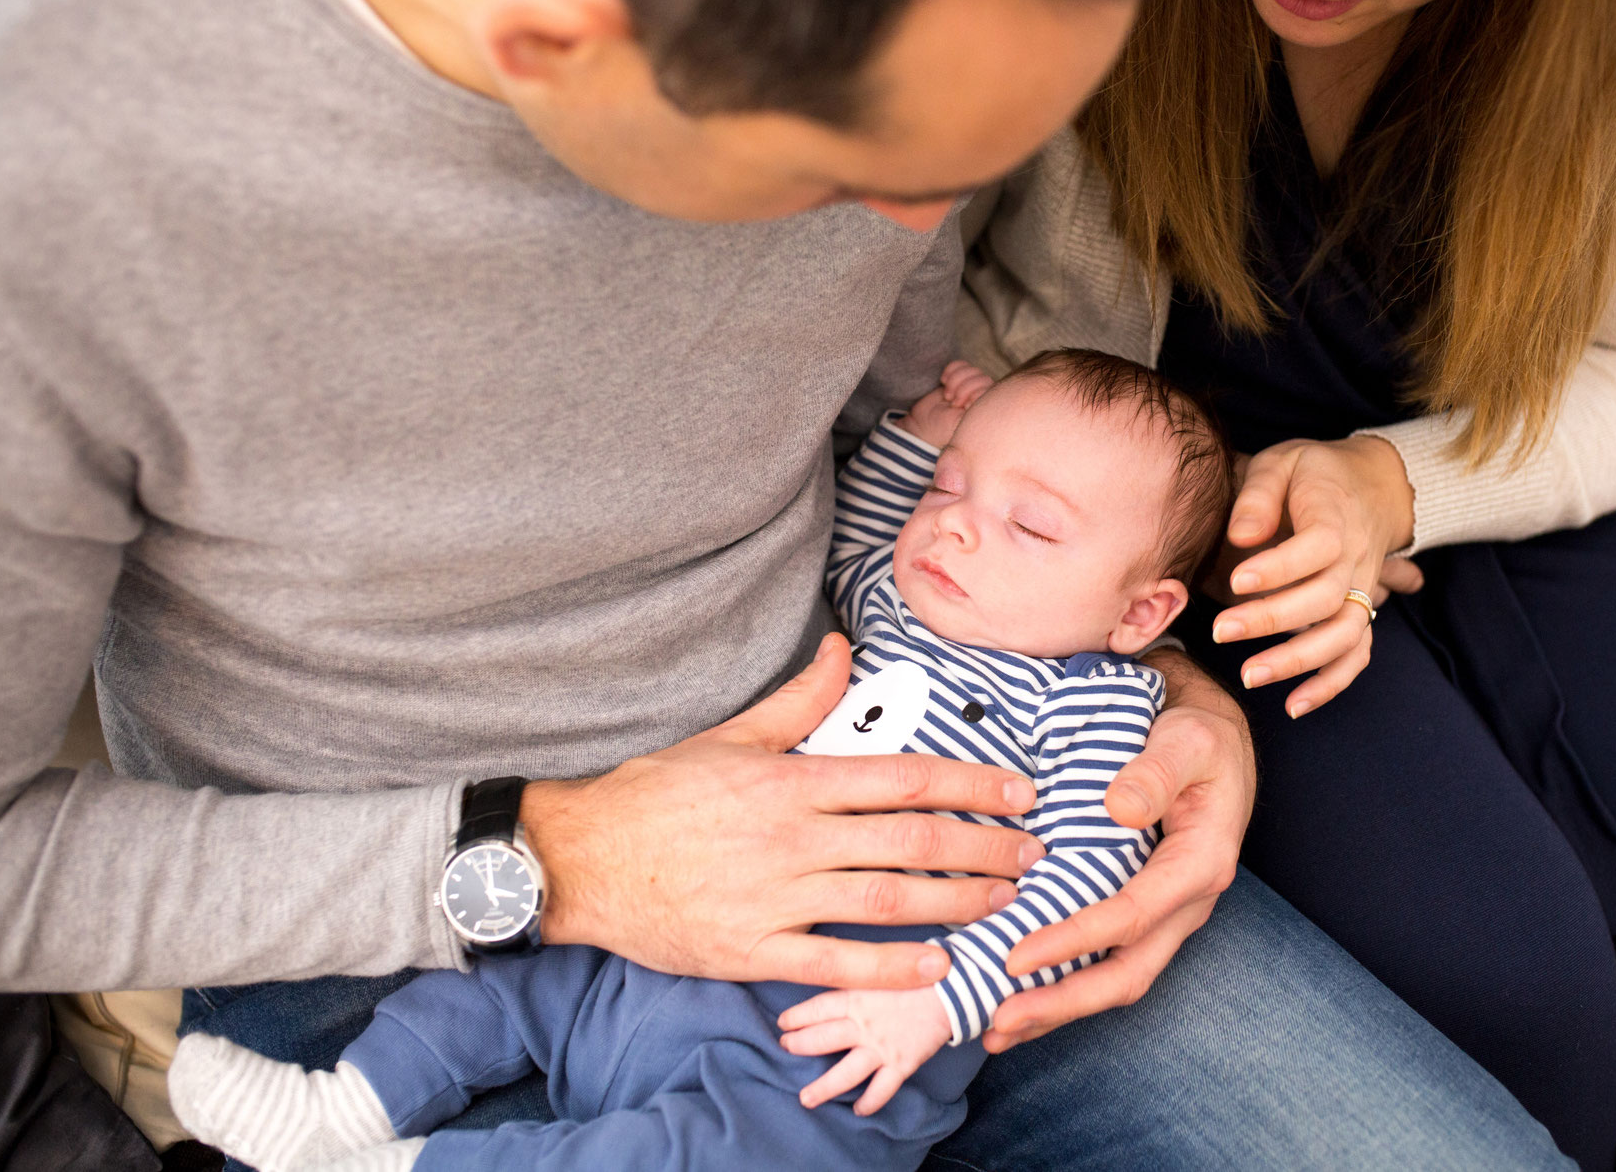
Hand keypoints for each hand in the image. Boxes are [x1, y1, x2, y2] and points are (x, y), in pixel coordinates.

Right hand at [520, 634, 1044, 989]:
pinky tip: (936, 965)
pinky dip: (891, 967)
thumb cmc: (657, 794)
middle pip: (912, 839)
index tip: (1018, 795)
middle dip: (983, 847)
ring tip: (1002, 902)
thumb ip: (799, 700)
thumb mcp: (731, 735)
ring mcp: (775, 896)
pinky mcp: (753, 949)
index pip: (905, 777)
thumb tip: (843, 649)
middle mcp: (794, 836)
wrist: (582, 859)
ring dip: (956, 901)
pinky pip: (836, 961)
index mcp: (794, 779)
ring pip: (887, 899)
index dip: (972, 784)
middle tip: (1033, 854)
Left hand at [777, 982, 953, 1114]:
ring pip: (845, 1073)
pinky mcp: (902, 1062)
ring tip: (806, 1098)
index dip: (797, 1016)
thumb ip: (861, 975)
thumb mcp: (883, 966)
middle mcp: (864, 1023)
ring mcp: (882, 1046)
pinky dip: (869, 1102)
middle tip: (785, 1049)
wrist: (955, 985)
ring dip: (823, 1088)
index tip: (783, 1023)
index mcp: (858, 994)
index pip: (818, 1007)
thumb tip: (841, 973)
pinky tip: (858, 1109)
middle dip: (799, 1046)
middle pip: (822, 1039)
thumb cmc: (919, 972)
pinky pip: (881, 1089)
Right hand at [898, 360, 994, 447]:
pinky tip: (944, 381)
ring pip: (972, 370)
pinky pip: (960, 364)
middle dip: (964, 389)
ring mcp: (970, 387)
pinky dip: (951, 370)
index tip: (962, 406)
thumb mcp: (961, 424)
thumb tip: (982, 395)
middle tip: (953, 403)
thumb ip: (975, 410)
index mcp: (985, 411)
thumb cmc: (943, 430)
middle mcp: (981, 399)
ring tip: (947, 395)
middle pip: (983, 379)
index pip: (990, 391)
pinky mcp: (958, 379)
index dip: (975, 394)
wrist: (922, 426)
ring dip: (956, 380)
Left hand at [979, 650, 1251, 1051]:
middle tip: (1000, 1022)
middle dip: (1061, 1003)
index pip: (1130, 917)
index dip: (1073, 940)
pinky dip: (1064, 983)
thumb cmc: (1200, 740)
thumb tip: (1119, 807)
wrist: (1216, 747)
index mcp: (1200, 865)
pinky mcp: (1145, 915)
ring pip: (1116, 979)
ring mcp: (1166, 915)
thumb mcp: (1187, 741)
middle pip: (1126, 973)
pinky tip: (1019, 996)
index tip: (1015, 957)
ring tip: (998, 1030)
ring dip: (1058, 1008)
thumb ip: (1156, 772)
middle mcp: (1185, 904)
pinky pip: (1107, 960)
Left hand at [1210, 436, 1423, 716]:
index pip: (1315, 549)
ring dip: (1298, 661)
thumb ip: (1258, 495)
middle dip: (1271, 620)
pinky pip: (1356, 656)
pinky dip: (1330, 685)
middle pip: (1323, 599)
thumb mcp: (1282, 463)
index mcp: (1335, 520)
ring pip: (1342, 635)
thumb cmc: (1313, 473)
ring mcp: (1361, 592)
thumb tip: (1240, 536)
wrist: (1375, 484)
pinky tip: (1294, 705)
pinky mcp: (1360, 613)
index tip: (1236, 579)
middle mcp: (1355, 561)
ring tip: (1250, 675)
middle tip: (1220, 631)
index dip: (1278, 568)